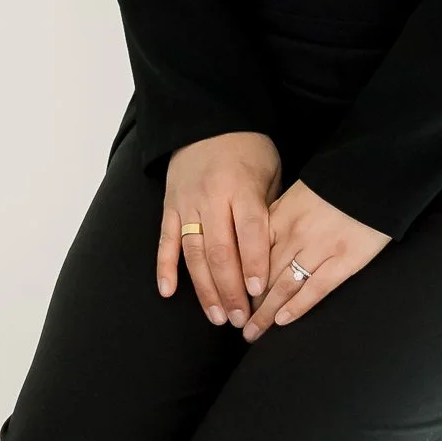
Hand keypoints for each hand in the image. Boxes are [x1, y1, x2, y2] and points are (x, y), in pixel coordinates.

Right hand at [159, 132, 282, 326]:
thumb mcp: (270, 171)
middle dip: (230, 288)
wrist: (207, 121)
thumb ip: (270, 210)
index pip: (249, 231)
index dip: (253, 262)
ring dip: (204, 288)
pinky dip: (164, 267)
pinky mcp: (169, 206)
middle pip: (220, 250)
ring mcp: (187, 204)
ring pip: (193, 253)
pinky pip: (165, 241)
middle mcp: (212, 198)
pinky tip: (168, 292)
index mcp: (242, 188)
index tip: (258, 292)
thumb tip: (276, 254)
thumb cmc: (248, 149)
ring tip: (216, 316)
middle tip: (239, 319)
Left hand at [237, 179, 390, 337]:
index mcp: (280, 216)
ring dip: (266, 314)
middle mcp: (294, 235)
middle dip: (248, 303)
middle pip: (263, 275)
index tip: (229, 297)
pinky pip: (315, 289)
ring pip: (284, 287)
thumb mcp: (297, 193)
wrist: (375, 177)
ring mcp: (319, 250)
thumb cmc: (336, 184)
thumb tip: (257, 243)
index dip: (237, 279)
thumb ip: (278, 218)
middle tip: (236, 324)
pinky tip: (282, 321)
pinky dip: (297, 307)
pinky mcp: (344, 261)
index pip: (250, 254)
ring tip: (254, 333)